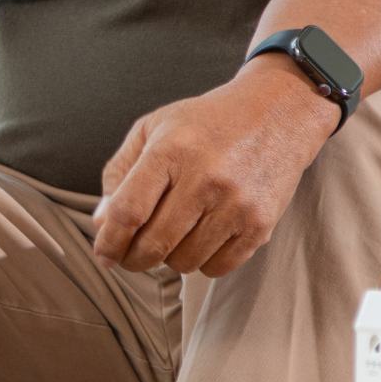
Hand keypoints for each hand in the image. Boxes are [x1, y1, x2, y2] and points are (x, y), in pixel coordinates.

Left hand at [92, 58, 339, 276]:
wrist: (277, 113)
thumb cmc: (205, 123)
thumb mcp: (153, 129)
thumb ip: (120, 173)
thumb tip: (103, 223)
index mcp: (170, 150)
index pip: (128, 212)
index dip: (110, 242)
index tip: (104, 255)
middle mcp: (204, 178)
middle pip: (154, 244)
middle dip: (133, 259)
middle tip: (131, 256)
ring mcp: (235, 204)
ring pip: (184, 262)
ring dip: (170, 259)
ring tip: (173, 236)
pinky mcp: (260, 224)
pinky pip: (217, 267)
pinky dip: (201, 263)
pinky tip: (200, 240)